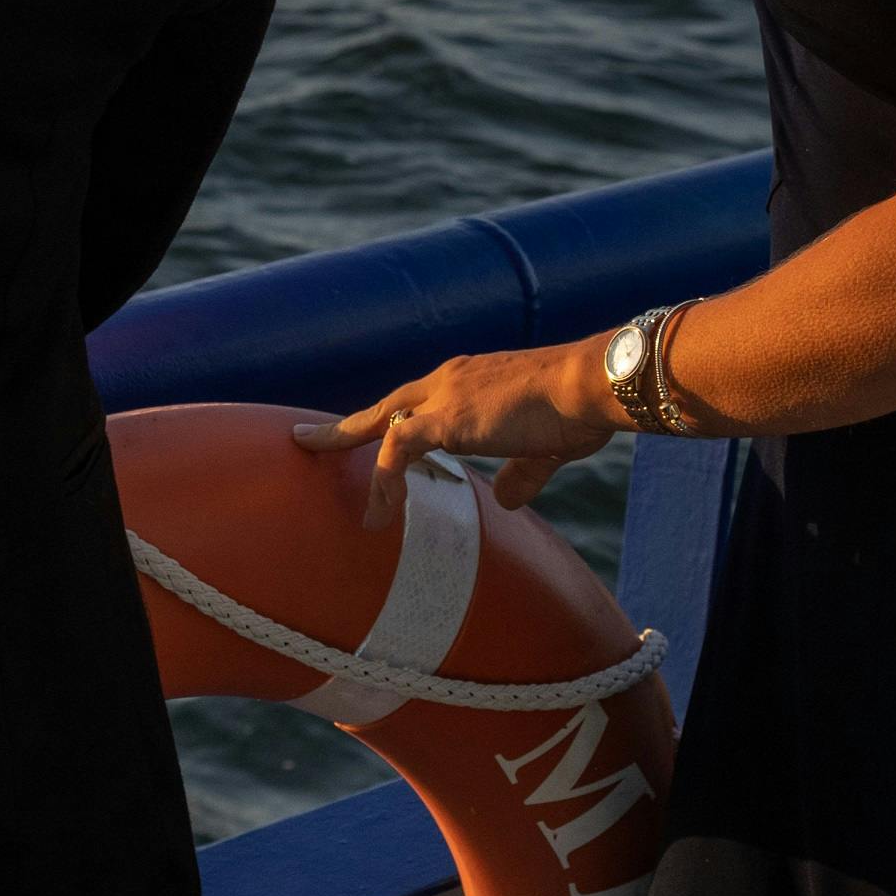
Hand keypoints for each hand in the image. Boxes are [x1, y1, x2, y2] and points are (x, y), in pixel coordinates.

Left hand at [295, 345, 620, 525]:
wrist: (589, 385)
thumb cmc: (576, 409)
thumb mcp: (544, 448)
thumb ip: (521, 473)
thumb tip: (505, 500)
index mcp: (470, 382)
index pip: (417, 401)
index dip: (392, 423)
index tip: (369, 435)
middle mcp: (449, 381)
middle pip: (387, 405)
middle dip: (347, 427)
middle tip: (306, 438)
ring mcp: (445, 396)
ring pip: (382, 424)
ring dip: (344, 442)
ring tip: (311, 459)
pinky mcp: (446, 419)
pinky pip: (396, 449)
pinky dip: (384, 481)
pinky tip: (379, 515)